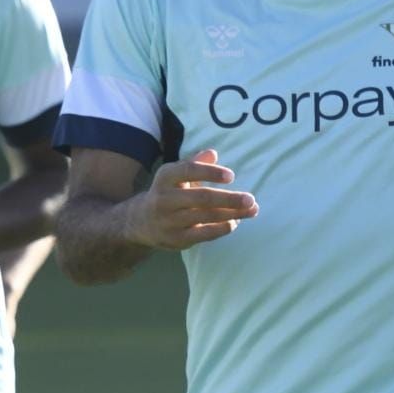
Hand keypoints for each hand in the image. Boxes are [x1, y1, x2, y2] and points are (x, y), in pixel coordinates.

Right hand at [124, 149, 257, 251]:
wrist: (141, 222)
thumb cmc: (168, 192)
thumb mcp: (176, 175)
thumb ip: (195, 164)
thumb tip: (212, 153)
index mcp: (165, 177)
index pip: (188, 171)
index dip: (210, 173)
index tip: (231, 176)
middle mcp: (164, 199)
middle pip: (201, 198)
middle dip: (228, 199)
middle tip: (250, 199)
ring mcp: (170, 221)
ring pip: (206, 217)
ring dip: (232, 214)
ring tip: (252, 210)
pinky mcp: (176, 239)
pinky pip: (204, 234)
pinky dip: (222, 228)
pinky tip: (234, 222)